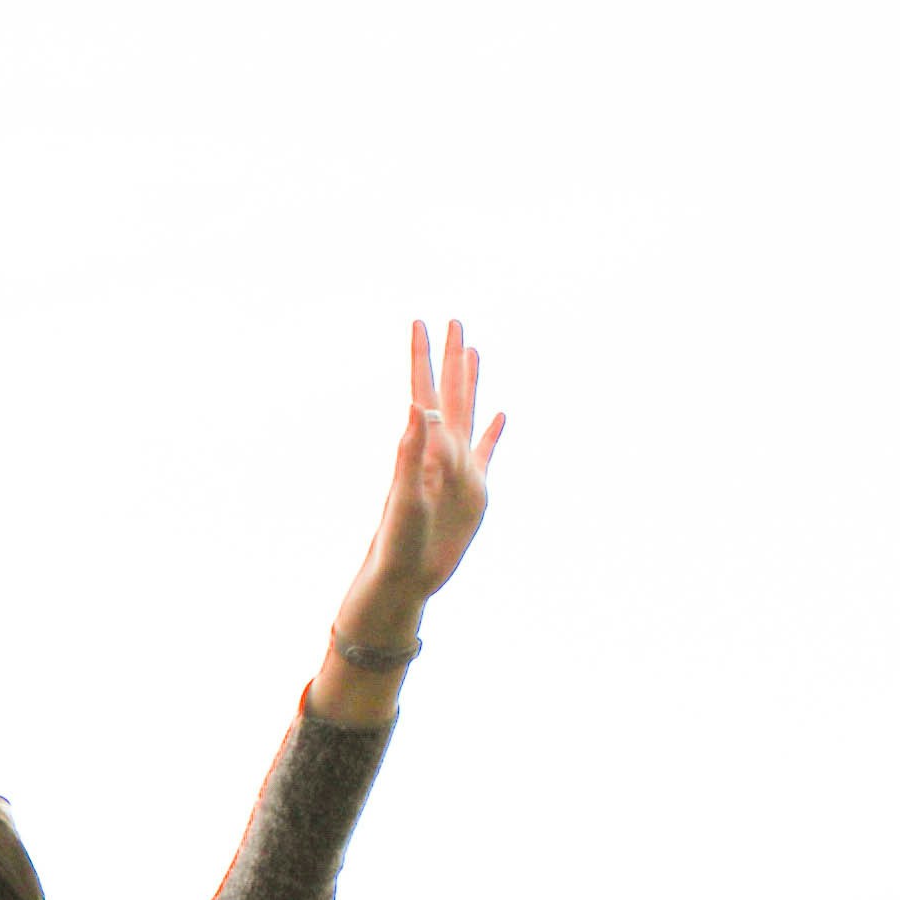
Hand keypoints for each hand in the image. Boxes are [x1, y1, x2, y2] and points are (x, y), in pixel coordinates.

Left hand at [346, 320, 503, 615]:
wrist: (405, 578)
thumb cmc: (398, 541)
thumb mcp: (406, 496)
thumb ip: (411, 452)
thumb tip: (418, 406)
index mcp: (423, 449)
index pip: (424, 392)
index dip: (422, 358)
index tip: (420, 322)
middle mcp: (441, 452)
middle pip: (450, 393)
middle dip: (451, 357)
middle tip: (454, 321)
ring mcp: (459, 469)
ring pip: (468, 414)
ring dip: (471, 383)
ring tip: (474, 352)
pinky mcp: (474, 491)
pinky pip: (487, 452)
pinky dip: (494, 432)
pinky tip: (502, 415)